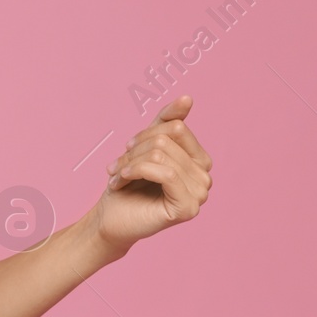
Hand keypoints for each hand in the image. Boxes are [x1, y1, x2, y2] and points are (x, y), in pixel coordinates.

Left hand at [84, 95, 212, 256]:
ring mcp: (200, 194)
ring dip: (130, 162)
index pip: (177, 126)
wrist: (111, 219)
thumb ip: (166, 122)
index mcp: (199, 160)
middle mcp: (205, 176)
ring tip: (117, 175)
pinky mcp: (188, 208)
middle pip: (167, 139)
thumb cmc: (128, 184)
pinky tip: (122, 180)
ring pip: (161, 154)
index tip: (127, 148)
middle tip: (117, 165)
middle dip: (135, 150)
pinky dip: (137, 171)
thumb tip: (187, 98)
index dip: (146, 134)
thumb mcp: (145, 145)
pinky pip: (165, 173)